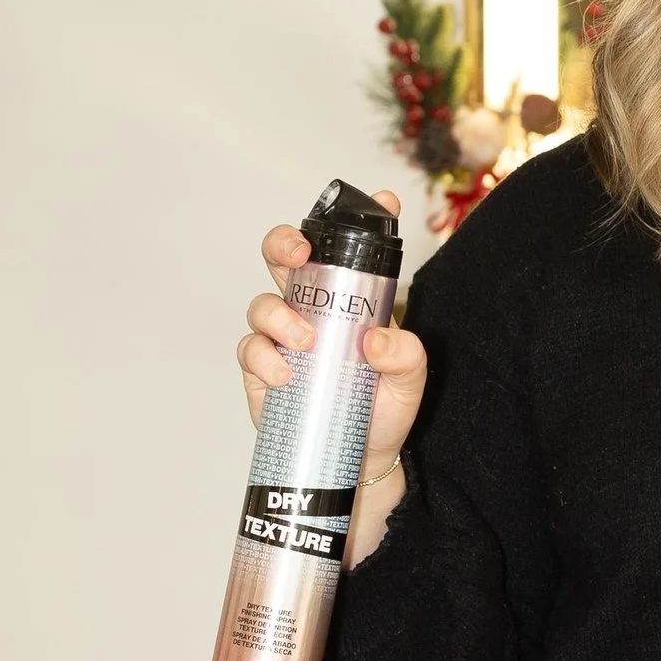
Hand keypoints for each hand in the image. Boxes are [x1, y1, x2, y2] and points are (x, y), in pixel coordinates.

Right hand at [239, 195, 426, 557]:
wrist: (359, 460)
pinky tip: (284, 375)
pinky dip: (263, 356)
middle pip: (284, 256)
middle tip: (300, 253)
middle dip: (286, 242)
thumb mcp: (411, 381)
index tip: (383, 200)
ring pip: (263, 301)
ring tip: (305, 342)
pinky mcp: (261, 368)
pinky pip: (250, 347)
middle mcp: (314, 307)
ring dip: (278, 313)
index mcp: (352, 297)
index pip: (352, 248)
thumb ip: (406, 355)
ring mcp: (283, 336)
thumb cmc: (384, 409)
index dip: (362, 217)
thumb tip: (375, 339)